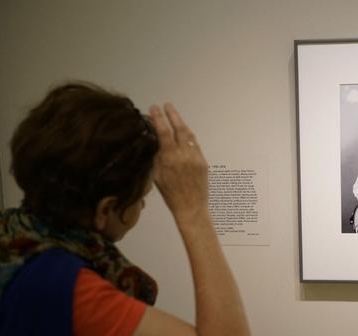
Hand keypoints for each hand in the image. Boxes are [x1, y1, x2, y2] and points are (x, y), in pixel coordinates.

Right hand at [149, 103, 207, 218]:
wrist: (191, 207)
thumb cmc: (171, 195)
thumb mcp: (158, 176)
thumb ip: (158, 157)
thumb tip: (157, 141)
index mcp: (170, 159)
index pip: (163, 132)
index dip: (158, 118)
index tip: (154, 108)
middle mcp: (184, 156)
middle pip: (179, 129)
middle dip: (173, 115)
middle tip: (167, 105)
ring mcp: (196, 158)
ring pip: (189, 135)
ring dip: (182, 124)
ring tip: (175, 116)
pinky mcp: (203, 162)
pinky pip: (196, 145)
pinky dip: (189, 137)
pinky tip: (185, 133)